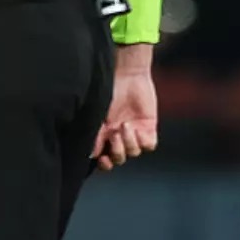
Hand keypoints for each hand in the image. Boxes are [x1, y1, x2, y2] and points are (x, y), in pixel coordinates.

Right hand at [93, 44, 158, 171]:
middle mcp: (119, 136)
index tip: (102, 159)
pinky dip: (143, 141)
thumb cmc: (108, 91)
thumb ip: (95, 136)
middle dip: (116, 152)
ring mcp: (135, 133)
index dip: (104, 164)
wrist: (127, 75)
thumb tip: (91, 155)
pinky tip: (137, 129)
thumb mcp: (98, 116)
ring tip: (125, 126)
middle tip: (114, 135)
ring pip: (133, 153)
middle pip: (119, 159)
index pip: (105, 159)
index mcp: (105, 135)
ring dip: (128, 142)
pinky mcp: (148, 128)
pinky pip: (148, 145)